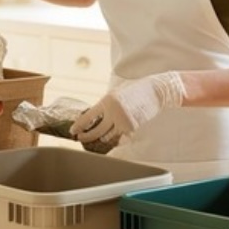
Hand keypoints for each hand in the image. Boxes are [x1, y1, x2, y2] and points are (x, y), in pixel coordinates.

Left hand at [70, 71, 185, 145]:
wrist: (155, 91)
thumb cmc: (135, 90)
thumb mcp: (116, 93)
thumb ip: (105, 105)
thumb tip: (93, 116)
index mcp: (107, 100)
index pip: (89, 116)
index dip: (79, 125)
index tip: (73, 131)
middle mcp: (113, 112)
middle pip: (96, 131)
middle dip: (86, 136)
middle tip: (80, 138)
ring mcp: (123, 121)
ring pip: (108, 135)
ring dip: (102, 137)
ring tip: (99, 136)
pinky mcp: (132, 127)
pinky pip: (120, 136)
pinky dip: (118, 136)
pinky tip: (117, 134)